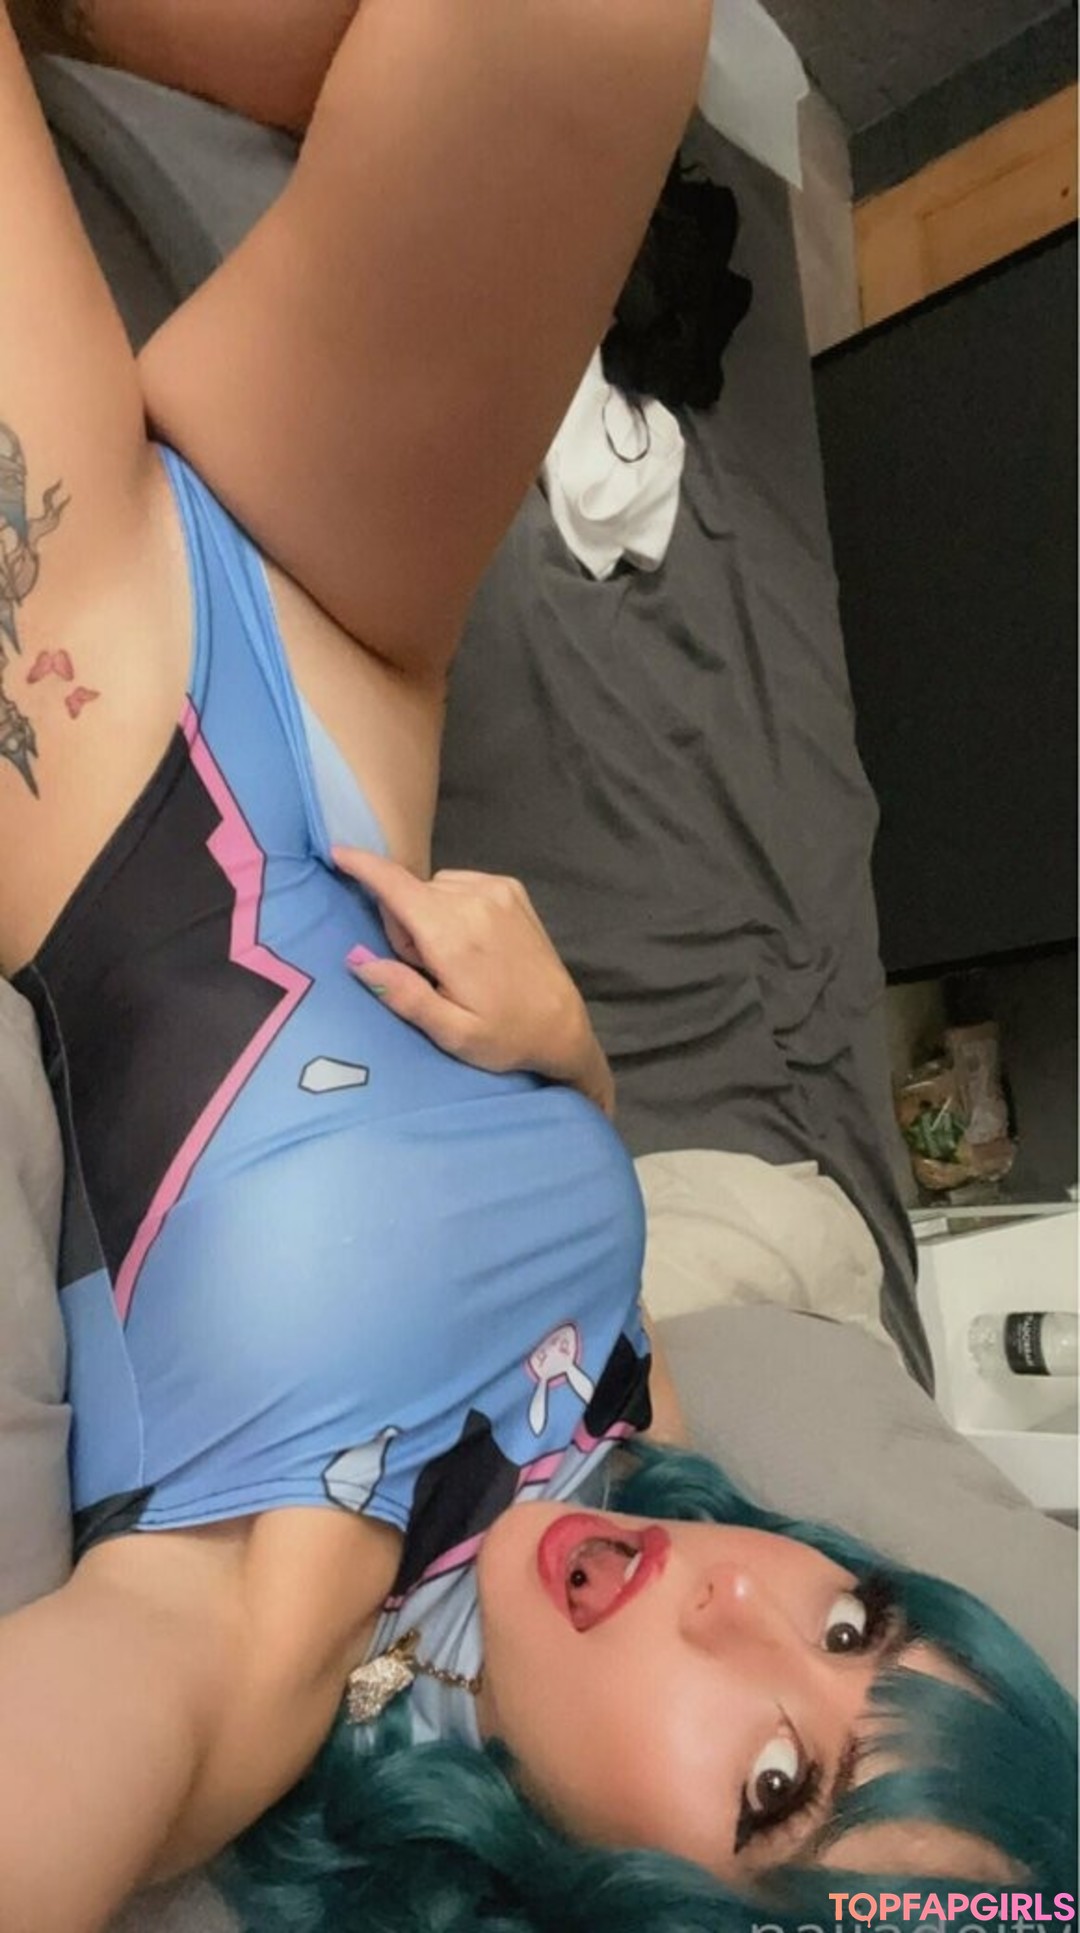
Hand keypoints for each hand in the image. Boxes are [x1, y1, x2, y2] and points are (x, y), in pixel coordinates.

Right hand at [333, 847, 614, 1117]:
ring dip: (429, 915)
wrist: (562, 1026)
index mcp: (454, 935)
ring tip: (452, 959)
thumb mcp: (451, 1033)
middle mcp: (475, 901)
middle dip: (405, 926)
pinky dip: (452, 905)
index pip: (396, 886)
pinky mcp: (512, 889)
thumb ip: (403, 994)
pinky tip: (471, 941)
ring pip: (434, 888)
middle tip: (429, 971)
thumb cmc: (505, 1036)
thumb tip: (358, 960)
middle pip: (411, 894)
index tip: (337, 852)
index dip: (363, 867)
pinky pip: (460, 884)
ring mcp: (498, 890)